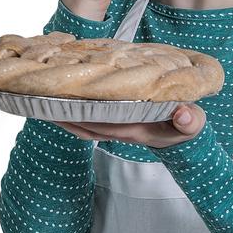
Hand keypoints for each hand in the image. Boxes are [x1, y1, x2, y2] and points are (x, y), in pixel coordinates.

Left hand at [49, 103, 206, 148]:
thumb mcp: (192, 124)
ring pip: (81, 124)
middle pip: (83, 125)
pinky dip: (71, 110)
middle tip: (39, 97)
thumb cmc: (184, 127)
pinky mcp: (112, 123)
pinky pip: (86, 119)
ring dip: (61, 114)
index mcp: (134, 129)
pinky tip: (60, 97)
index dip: (83, 115)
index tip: (65, 103)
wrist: (183, 135)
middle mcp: (119, 131)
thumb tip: (184, 114)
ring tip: (40, 98)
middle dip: (62, 115)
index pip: (103, 123)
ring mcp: (114, 129)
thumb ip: (190, 121)